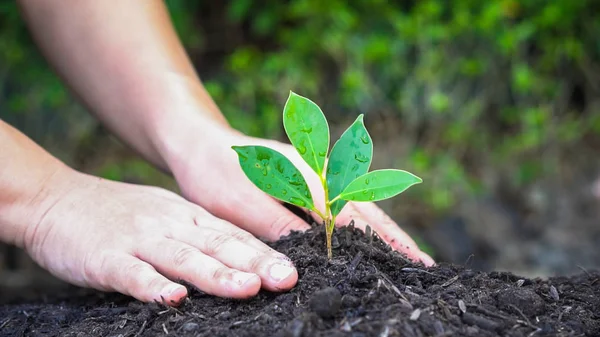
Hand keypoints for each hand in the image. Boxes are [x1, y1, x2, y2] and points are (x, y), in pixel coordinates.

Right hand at [22, 167, 297, 304]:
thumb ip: (200, 233)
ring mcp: (139, 240)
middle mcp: (170, 225)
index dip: (266, 252)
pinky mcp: (106, 258)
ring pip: (183, 258)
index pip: (233, 235)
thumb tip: (242, 257)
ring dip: (216, 275)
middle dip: (256, 263)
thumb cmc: (120, 213)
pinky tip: (173, 298)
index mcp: (187, 217)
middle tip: (288, 279)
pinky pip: (132, 274)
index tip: (296, 270)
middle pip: (219, 244)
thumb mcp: (167, 214)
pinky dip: (153, 286)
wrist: (56, 199)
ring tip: (248, 289)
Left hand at [171, 126, 433, 265]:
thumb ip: (280, 228)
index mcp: (310, 179)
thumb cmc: (218, 174)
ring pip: (359, 206)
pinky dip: (362, 223)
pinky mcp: (307, 182)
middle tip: (424, 264)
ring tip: (407, 254)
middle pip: (367, 210)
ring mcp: (316, 176)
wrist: (200, 144)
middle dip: (396, 237)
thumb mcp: (243, 204)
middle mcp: (321, 175)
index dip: (384, 243)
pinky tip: (367, 238)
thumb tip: (312, 260)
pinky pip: (343, 204)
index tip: (411, 263)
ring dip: (384, 230)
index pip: (356, 218)